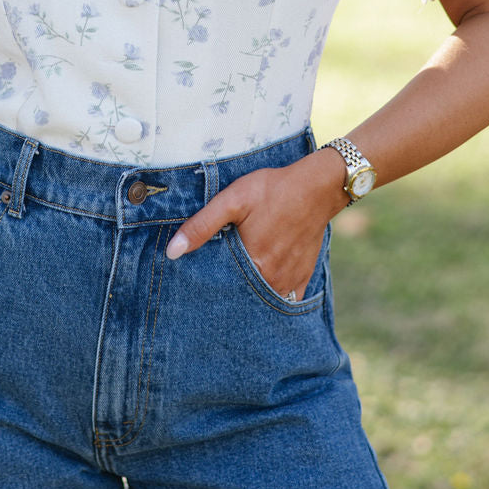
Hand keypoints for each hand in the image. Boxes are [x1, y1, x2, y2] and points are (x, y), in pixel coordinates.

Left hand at [164, 150, 344, 300]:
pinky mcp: (303, 276)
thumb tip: (172, 252)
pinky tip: (262, 290)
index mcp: (253, 264)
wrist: (316, 187)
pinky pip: (288, 299)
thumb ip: (202, 226)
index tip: (197, 285)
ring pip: (264, 300)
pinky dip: (274, 298)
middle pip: (243, 297)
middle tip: (214, 290)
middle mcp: (272, 279)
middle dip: (228, 295)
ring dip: (250, 298)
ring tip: (235, 289)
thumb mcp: (232, 200)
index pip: (222, 289)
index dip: (208, 287)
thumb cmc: (272, 190)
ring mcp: (290, 280)